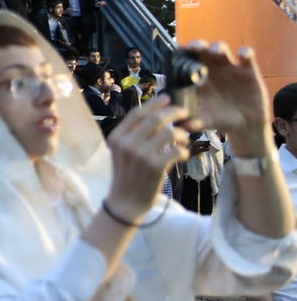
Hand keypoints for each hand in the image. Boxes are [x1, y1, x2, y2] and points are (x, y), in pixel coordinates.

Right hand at [103, 96, 190, 218]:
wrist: (125, 202)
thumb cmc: (128, 175)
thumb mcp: (122, 152)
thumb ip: (134, 135)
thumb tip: (158, 115)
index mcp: (116, 137)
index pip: (137, 113)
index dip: (154, 103)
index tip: (168, 98)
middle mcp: (127, 144)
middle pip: (155, 119)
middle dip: (174, 113)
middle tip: (185, 115)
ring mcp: (141, 155)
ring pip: (169, 133)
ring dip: (181, 135)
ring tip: (183, 140)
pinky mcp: (155, 167)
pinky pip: (177, 150)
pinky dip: (183, 151)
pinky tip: (182, 155)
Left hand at [186, 41, 269, 149]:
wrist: (246, 125)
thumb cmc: (221, 119)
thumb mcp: (208, 121)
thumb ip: (195, 121)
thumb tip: (183, 126)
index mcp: (198, 79)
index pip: (187, 62)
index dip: (182, 55)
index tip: (177, 52)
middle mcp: (212, 70)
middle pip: (202, 50)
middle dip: (198, 45)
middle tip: (194, 48)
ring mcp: (230, 68)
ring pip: (222, 50)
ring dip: (217, 47)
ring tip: (215, 51)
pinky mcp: (248, 71)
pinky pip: (247, 57)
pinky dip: (245, 53)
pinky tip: (242, 55)